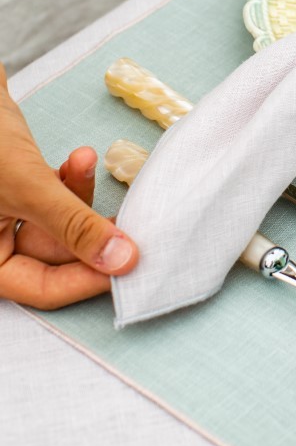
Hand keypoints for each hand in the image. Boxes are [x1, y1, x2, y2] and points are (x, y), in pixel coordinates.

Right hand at [0, 63, 137, 309]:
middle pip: (53, 257)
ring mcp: (2, 216)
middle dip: (91, 232)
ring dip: (80, 197)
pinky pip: (52, 197)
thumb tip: (121, 261)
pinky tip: (80, 157)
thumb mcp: (27, 185)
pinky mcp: (16, 187)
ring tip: (88, 163)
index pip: (42, 288)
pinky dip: (68, 180)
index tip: (132, 266)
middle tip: (133, 220)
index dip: (88, 279)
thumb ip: (73, 225)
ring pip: (57, 224)